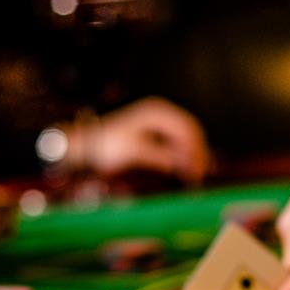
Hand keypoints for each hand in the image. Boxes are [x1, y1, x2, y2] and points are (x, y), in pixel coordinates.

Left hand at [63, 97, 210, 185]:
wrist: (90, 144)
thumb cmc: (110, 145)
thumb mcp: (137, 152)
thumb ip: (162, 156)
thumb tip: (184, 164)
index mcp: (158, 112)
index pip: (187, 129)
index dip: (196, 150)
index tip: (197, 170)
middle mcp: (162, 114)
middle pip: (191, 132)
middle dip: (197, 153)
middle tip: (199, 176)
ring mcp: (160, 123)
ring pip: (186, 138)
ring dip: (191, 156)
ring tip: (193, 176)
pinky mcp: (157, 133)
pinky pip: (177, 143)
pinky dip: (182, 156)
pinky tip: (184, 170)